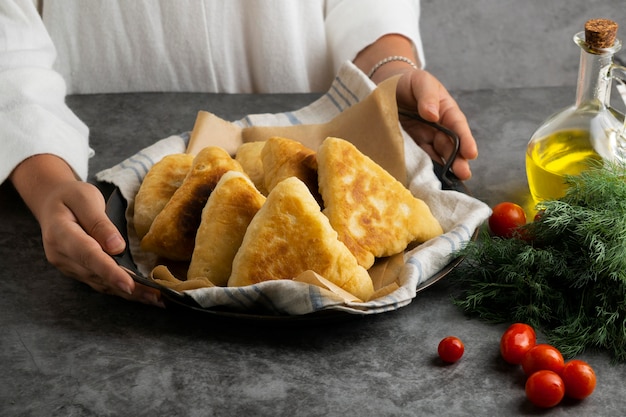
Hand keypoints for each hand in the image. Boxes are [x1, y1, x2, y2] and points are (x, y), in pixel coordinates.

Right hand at [10, 155, 163, 306]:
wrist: (52, 203)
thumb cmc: (71, 197)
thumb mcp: (86, 199)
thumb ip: (100, 223)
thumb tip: (117, 247)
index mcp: (61, 234)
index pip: (89, 256)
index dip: (110, 272)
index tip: (130, 285)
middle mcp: (62, 256)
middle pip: (98, 275)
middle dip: (128, 287)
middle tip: (157, 296)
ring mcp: (68, 267)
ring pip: (101, 284)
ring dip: (129, 293)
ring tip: (156, 299)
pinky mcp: (77, 271)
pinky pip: (100, 283)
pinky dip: (120, 289)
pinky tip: (141, 294)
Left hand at [394, 68, 477, 179]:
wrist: (386, 89)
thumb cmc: (409, 82)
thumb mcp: (420, 82)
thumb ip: (427, 96)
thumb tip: (432, 114)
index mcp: (446, 111)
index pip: (457, 126)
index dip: (465, 140)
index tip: (471, 153)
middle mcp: (439, 128)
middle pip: (450, 146)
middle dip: (458, 160)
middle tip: (463, 173)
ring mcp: (425, 139)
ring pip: (437, 156)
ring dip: (444, 170)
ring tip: (450, 182)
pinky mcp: (412, 147)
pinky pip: (419, 159)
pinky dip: (425, 170)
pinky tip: (428, 180)